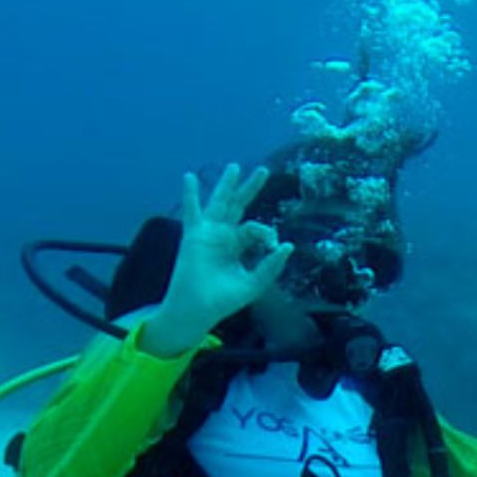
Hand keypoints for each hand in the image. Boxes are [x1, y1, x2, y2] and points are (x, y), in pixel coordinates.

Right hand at [144, 164, 293, 355]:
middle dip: (251, 188)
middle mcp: (224, 236)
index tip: (272, 244)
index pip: (256, 229)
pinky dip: (190, 194)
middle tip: (264, 170)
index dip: (266, 232)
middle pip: (239, 206)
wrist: (198, 309)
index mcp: (238, 246)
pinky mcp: (194, 236)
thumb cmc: (224, 299)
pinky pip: (192, 211)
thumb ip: (270, 266)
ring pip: (219, 203)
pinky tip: (189, 177)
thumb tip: (288, 245)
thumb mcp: (254, 283)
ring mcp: (209, 233)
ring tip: (234, 167)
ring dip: (226, 185)